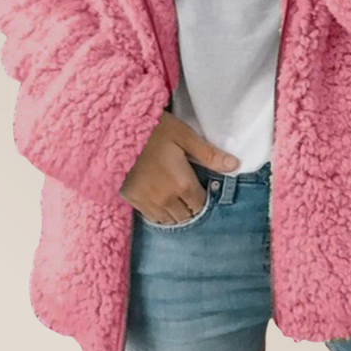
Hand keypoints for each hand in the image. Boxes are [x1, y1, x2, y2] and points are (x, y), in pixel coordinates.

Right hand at [119, 110, 239, 224]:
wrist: (115, 134)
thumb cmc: (154, 130)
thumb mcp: (184, 136)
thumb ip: (209, 155)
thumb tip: (235, 165)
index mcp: (182, 184)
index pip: (201, 204)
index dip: (204, 196)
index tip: (202, 185)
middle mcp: (166, 200)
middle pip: (186, 215)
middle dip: (191, 206)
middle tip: (189, 190)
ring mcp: (148, 203)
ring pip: (169, 220)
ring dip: (176, 212)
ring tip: (176, 196)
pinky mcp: (132, 201)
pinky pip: (152, 217)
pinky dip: (160, 213)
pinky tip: (161, 199)